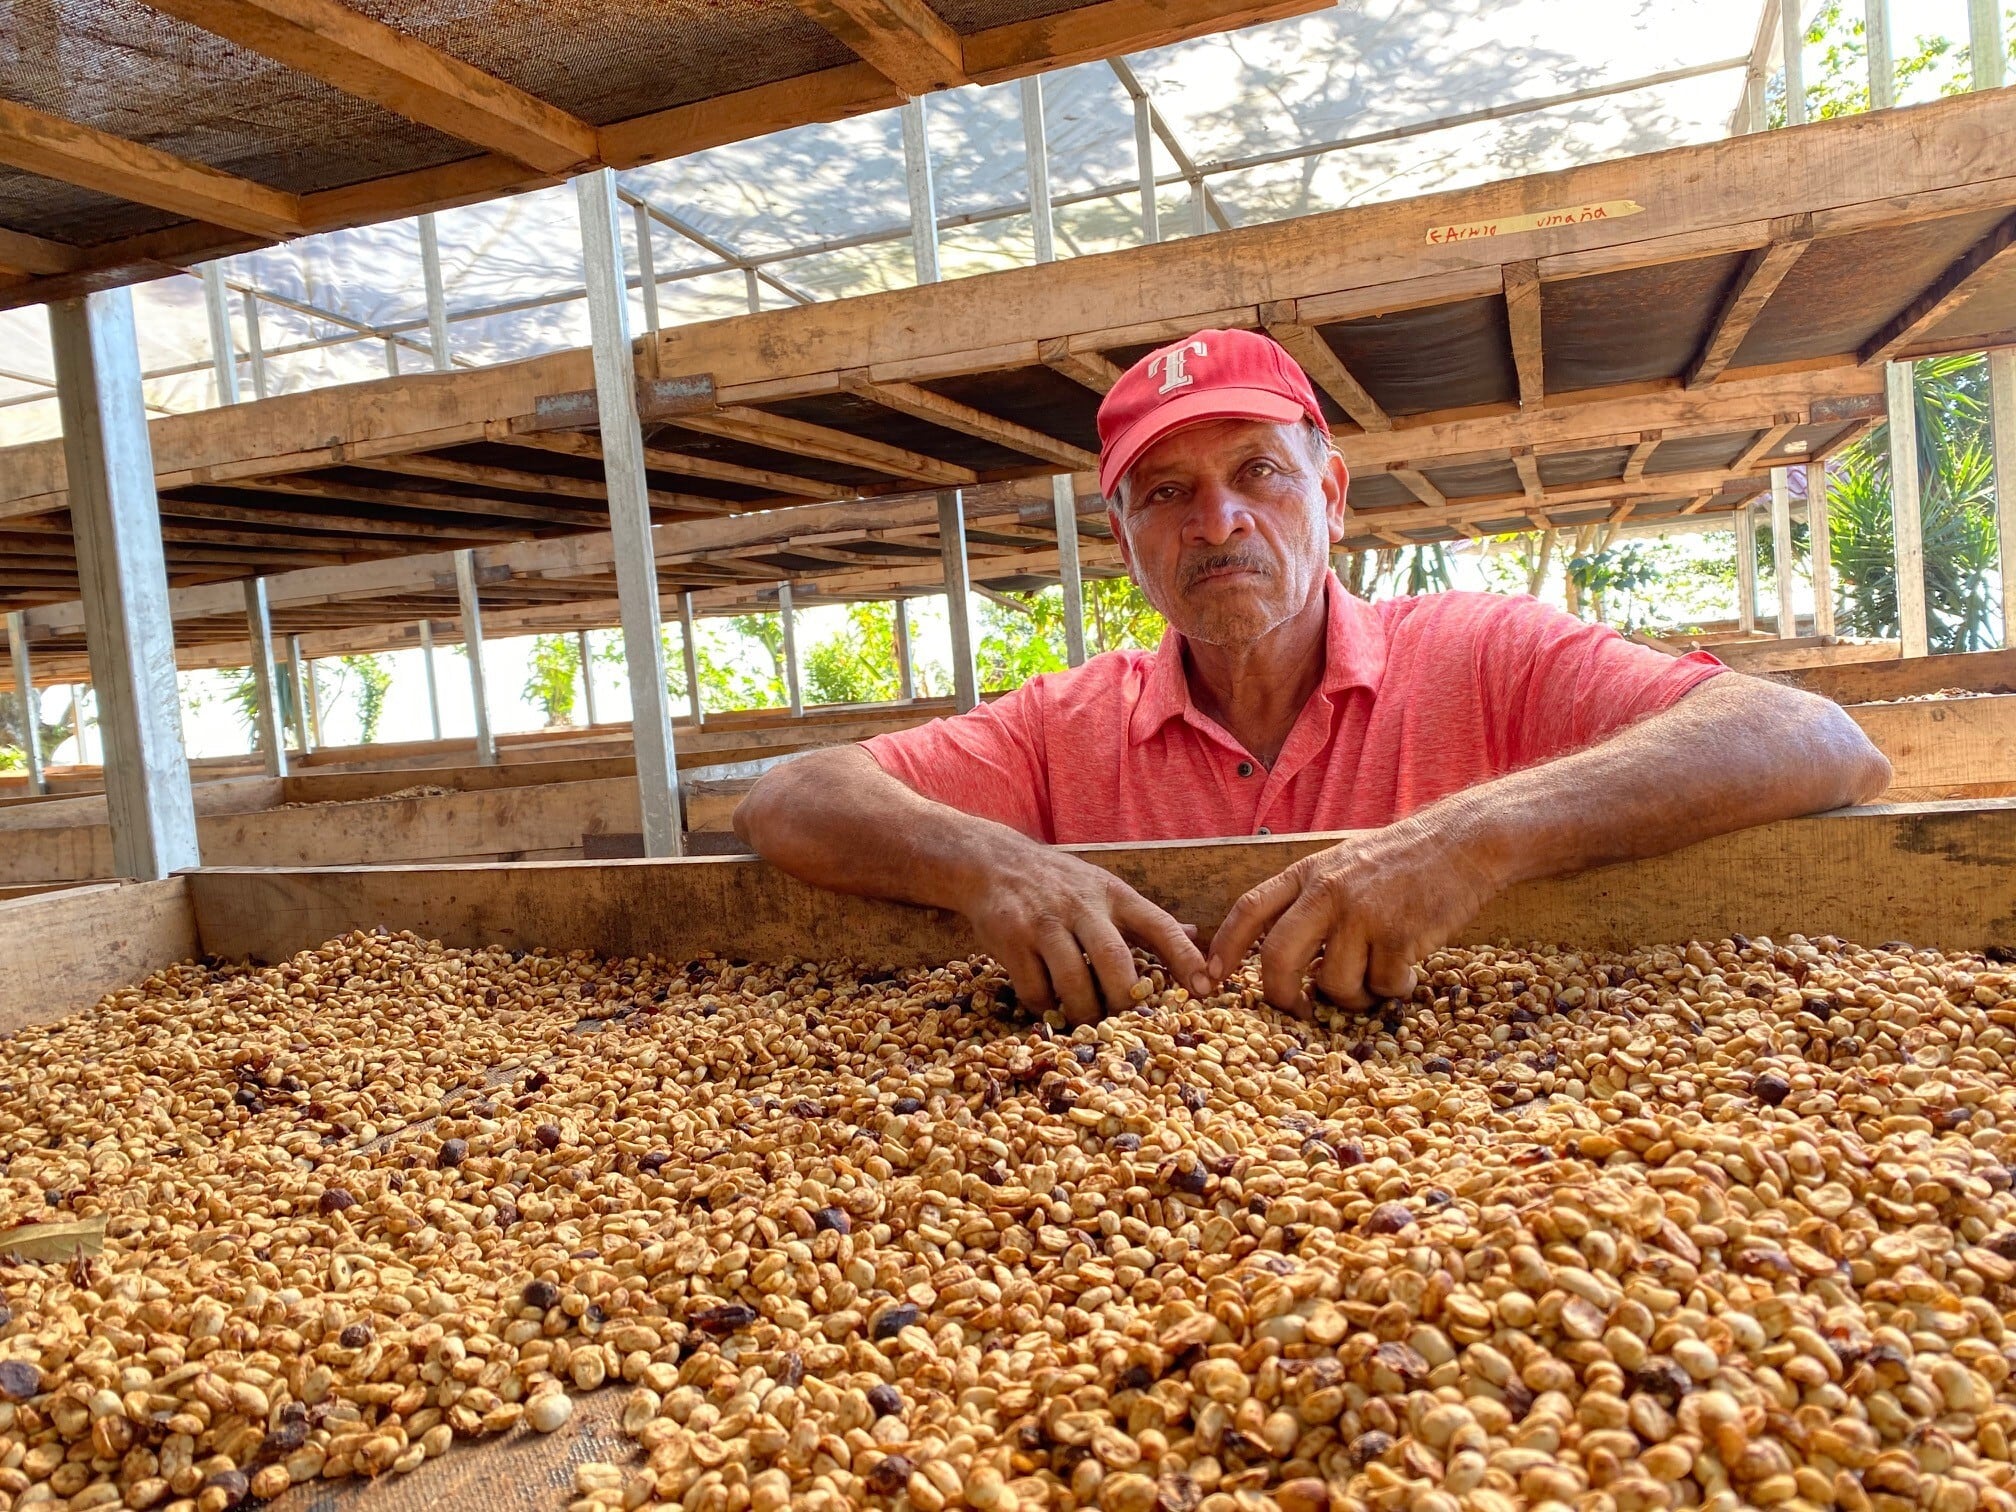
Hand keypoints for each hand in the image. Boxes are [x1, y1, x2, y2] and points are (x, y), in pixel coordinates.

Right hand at [959, 840, 1208, 1025]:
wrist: (992, 863)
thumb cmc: (1059, 883)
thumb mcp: (1105, 889)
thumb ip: (1146, 918)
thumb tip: (1196, 935)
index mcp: (1113, 894)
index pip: (1159, 925)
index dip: (1186, 958)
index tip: (1206, 988)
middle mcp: (1081, 905)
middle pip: (1114, 960)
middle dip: (1124, 1000)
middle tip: (1128, 1024)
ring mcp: (1044, 922)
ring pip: (1073, 980)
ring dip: (1084, 1011)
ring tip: (1088, 1023)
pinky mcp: (1011, 939)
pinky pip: (1034, 989)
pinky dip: (1046, 1009)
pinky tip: (1050, 1010)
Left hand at [1207, 809, 1507, 1012]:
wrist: (1464, 841)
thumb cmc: (1404, 859)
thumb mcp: (1344, 864)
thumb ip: (1312, 899)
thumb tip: (1281, 957)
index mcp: (1308, 873)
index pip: (1250, 909)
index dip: (1225, 946)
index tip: (1212, 977)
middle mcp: (1327, 892)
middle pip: (1277, 958)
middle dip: (1280, 996)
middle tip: (1297, 1010)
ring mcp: (1362, 914)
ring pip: (1333, 984)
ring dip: (1354, 998)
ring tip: (1377, 982)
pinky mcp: (1398, 935)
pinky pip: (1383, 986)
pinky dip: (1396, 989)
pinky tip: (1411, 969)